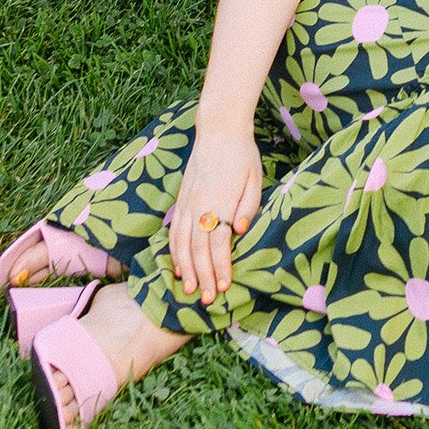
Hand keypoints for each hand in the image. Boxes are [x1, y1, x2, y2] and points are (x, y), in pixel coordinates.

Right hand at [167, 121, 262, 302]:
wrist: (219, 129)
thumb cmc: (243, 154)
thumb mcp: (255, 178)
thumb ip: (248, 206)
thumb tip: (240, 231)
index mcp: (220, 201)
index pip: (219, 242)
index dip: (221, 266)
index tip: (224, 286)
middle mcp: (199, 205)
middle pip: (198, 248)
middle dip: (202, 276)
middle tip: (206, 300)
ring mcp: (186, 203)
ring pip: (181, 243)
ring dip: (185, 269)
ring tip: (188, 290)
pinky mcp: (180, 200)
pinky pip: (173, 231)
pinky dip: (173, 251)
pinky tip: (177, 266)